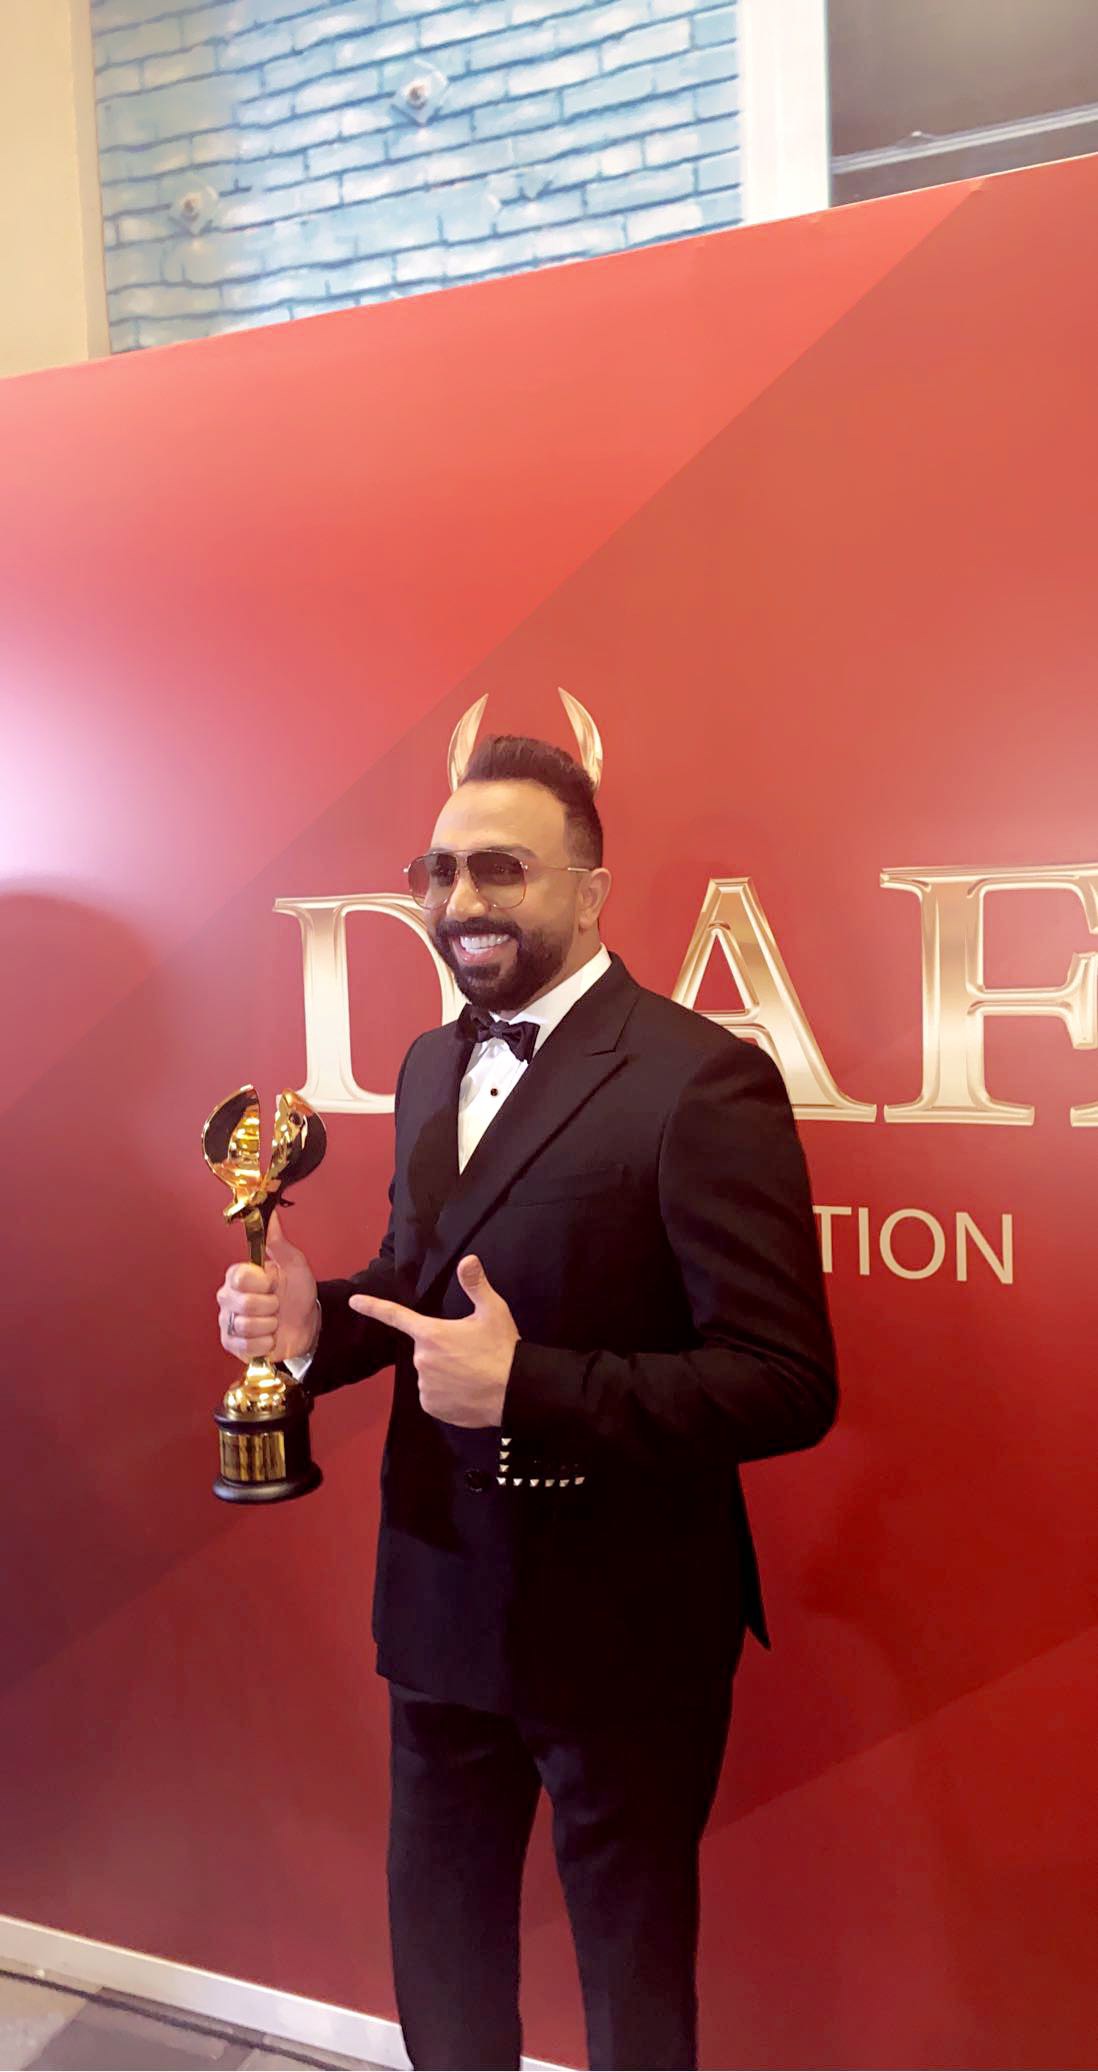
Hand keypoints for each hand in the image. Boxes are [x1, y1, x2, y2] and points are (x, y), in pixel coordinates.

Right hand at [216, 1209, 318, 1363]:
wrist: (306, 1324)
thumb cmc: (297, 1292)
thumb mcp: (294, 1265)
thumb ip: (278, 1242)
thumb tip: (271, 1214)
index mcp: (239, 1276)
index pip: (239, 1277)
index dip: (261, 1283)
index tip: (273, 1283)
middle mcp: (227, 1298)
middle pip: (243, 1304)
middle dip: (270, 1306)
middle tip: (277, 1304)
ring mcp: (227, 1322)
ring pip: (246, 1327)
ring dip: (270, 1326)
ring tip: (274, 1321)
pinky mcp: (232, 1345)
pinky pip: (246, 1347)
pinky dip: (265, 1343)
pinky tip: (269, 1337)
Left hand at [349, 1255, 517, 1426]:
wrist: (514, 1392)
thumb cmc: (502, 1348)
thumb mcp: (493, 1311)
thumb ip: (476, 1285)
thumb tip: (468, 1259)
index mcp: (431, 1333)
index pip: (395, 1316)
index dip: (373, 1307)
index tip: (354, 1302)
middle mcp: (422, 1359)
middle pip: (424, 1349)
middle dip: (441, 1349)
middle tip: (469, 1353)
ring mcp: (424, 1385)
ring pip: (429, 1373)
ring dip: (444, 1372)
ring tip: (471, 1374)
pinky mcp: (431, 1406)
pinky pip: (432, 1395)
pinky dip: (445, 1393)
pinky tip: (465, 1391)